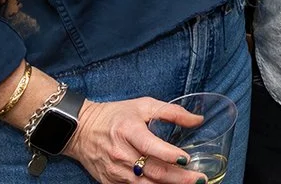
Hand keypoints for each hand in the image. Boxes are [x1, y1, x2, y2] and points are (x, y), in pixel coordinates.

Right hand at [62, 98, 204, 183]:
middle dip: (179, 178)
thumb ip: (172, 112)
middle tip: (199, 179)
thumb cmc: (116, 115)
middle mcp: (121, 154)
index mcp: (129, 131)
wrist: (81, 130)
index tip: (187, 159)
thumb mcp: (143, 105)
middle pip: (153, 171)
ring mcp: (115, 171)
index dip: (169, 154)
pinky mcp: (110, 182)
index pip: (150, 146)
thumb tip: (198, 119)